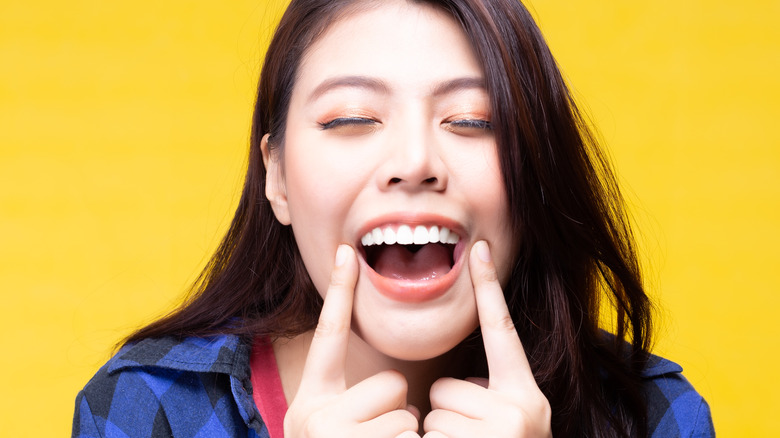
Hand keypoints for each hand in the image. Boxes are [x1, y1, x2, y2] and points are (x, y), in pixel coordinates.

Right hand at [283, 244, 420, 437]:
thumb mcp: (328, 429)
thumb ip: (349, 402)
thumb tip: (399, 393)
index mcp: (309, 401)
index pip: (328, 336)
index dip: (340, 292)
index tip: (346, 251)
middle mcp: (314, 417)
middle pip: (392, 382)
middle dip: (397, 408)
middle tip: (376, 436)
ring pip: (408, 414)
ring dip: (404, 436)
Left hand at [423, 241, 551, 437]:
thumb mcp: (513, 421)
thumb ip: (492, 393)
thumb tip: (452, 382)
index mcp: (527, 396)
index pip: (503, 333)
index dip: (490, 290)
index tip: (479, 248)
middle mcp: (521, 411)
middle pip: (447, 389)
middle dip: (450, 414)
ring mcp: (500, 435)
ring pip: (433, 416)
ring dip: (441, 437)